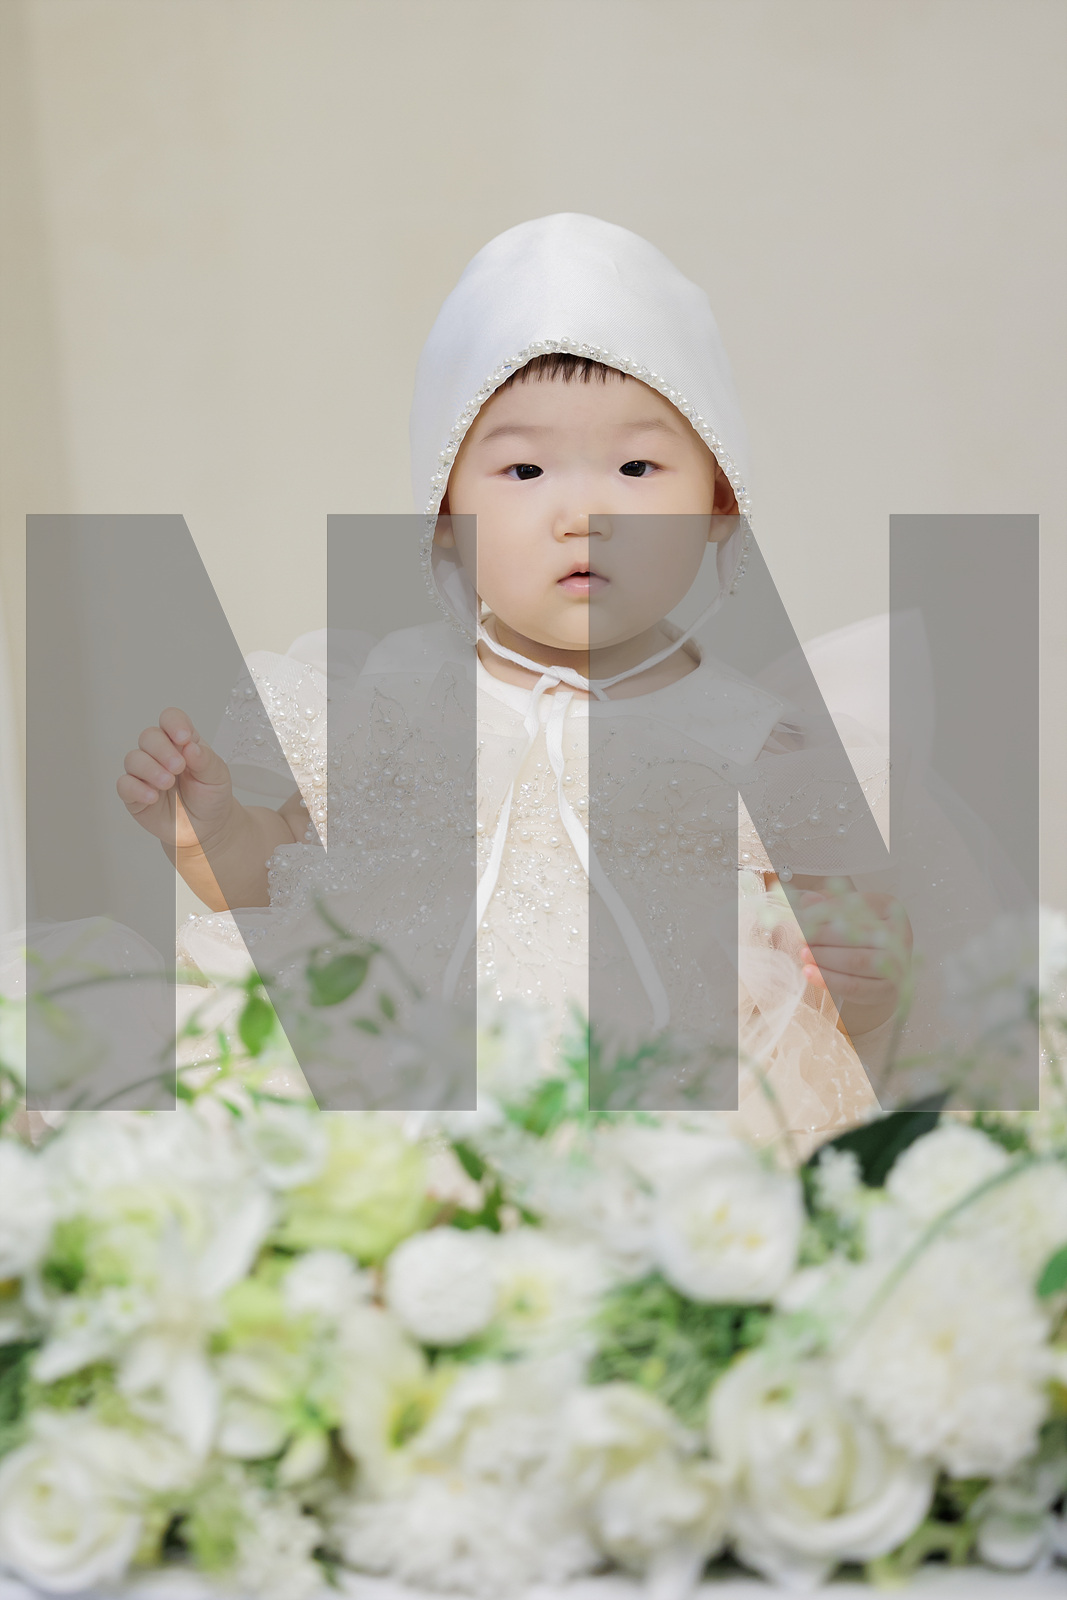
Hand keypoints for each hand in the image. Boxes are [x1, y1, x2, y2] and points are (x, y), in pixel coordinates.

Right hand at [117, 708, 234, 853]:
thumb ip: (206, 760)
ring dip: (150, 768)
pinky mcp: (134, 795)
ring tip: (168, 783)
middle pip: (148, 736)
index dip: (173, 724)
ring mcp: (145, 774)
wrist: (207, 829)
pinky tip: (152, 797)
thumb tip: (189, 746)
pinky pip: (124, 785)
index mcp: (181, 743)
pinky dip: (136, 788)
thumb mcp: (218, 777)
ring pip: (133, 758)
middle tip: (178, 767)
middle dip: (162, 749)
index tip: (184, 739)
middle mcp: (160, 754)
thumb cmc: (211, 796)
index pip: (170, 719)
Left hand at [796, 880, 912, 1034]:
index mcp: (889, 908)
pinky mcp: (888, 989)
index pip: (854, 907)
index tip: (801, 918)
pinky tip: (809, 973)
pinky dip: (828, 980)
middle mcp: (900, 935)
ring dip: (824, 958)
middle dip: (822, 936)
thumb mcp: (845, 913)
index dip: (824, 913)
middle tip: (798, 938)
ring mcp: (898, 965)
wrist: (879, 970)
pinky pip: (854, 986)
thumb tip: (807, 902)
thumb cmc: (859, 934)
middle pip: (856, 935)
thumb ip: (826, 905)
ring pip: (856, 961)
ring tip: (803, 954)